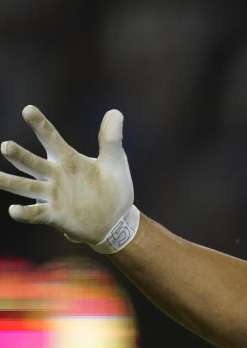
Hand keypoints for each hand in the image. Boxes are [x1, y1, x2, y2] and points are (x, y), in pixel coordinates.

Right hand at [0, 105, 137, 251]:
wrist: (117, 220)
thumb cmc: (113, 189)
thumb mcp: (115, 162)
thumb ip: (111, 139)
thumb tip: (115, 112)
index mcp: (68, 160)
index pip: (51, 138)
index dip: (40, 125)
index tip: (28, 110)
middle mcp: (55, 175)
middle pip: (32, 162)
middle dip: (19, 155)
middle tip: (5, 146)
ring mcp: (52, 195)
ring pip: (26, 186)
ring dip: (11, 182)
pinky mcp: (54, 215)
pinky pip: (35, 213)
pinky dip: (24, 212)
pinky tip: (13, 210)